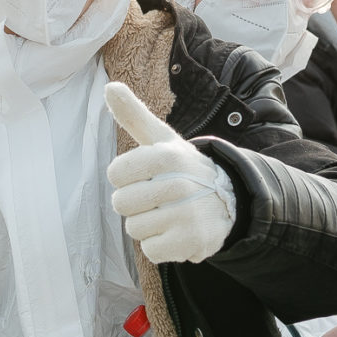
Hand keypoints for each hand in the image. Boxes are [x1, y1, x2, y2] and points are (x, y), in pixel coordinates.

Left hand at [104, 83, 236, 263]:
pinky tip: (177, 232)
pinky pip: (150, 250)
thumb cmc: (182, 169)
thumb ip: (133, 115)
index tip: (146, 175)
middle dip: (135, 204)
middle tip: (158, 198)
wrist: (227, 200)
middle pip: (121, 203)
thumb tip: (109, 86)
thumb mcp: (160, 140)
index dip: (126, 178)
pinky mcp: (191, 242)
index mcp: (166, 155)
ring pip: (134, 228)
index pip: (115, 173)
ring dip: (148, 225)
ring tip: (169, 214)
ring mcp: (186, 214)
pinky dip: (160, 245)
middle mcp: (179, 183)